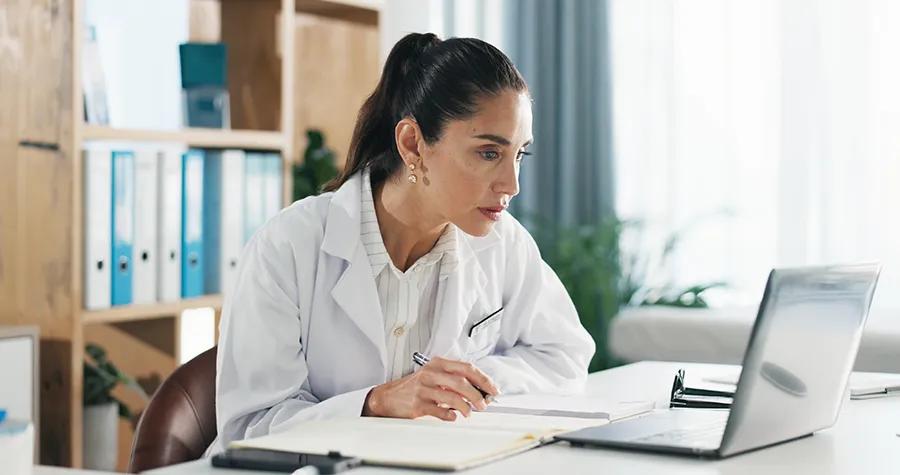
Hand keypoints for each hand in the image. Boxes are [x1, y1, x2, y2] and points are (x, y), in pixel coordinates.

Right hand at [362, 356, 499, 420]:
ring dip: (466, 407)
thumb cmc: (415, 387)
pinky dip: (449, 415)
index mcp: (438, 364)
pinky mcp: (417, 404)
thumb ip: (453, 380)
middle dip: (477, 395)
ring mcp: (423, 389)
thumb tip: (479, 391)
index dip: (483, 379)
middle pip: (461, 382)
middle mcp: (430, 373)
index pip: (467, 367)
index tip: (493, 389)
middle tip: (484, 404)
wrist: (388, 397)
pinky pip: (439, 411)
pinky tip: (452, 417)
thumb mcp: (433, 376)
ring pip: (452, 397)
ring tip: (469, 413)